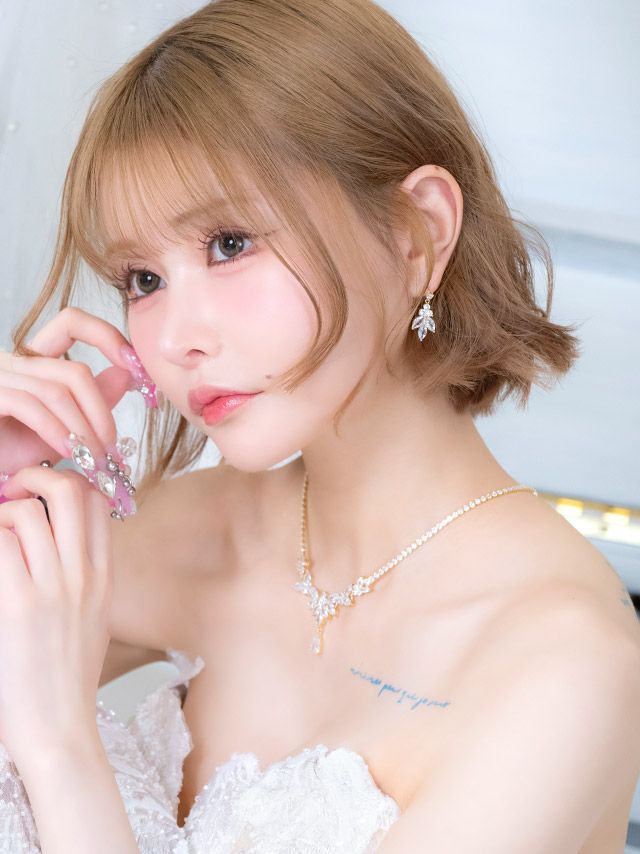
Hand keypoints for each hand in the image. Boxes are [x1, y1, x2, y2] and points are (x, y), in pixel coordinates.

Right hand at [0, 306, 134, 477]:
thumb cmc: (13, 453)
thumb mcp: (64, 428)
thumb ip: (92, 401)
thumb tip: (126, 373)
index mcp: (34, 360)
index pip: (71, 323)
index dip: (106, 335)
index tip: (135, 365)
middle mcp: (13, 361)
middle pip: (74, 371)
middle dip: (100, 412)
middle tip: (111, 447)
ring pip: (57, 392)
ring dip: (83, 430)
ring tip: (94, 459)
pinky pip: (31, 406)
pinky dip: (57, 431)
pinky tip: (70, 453)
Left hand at [0, 464, 112, 766]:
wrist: (58, 727)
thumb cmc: (67, 675)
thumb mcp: (94, 617)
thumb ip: (86, 574)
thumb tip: (61, 538)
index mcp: (103, 575)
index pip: (99, 500)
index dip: (71, 479)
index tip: (44, 490)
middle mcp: (83, 574)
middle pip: (70, 490)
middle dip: (36, 477)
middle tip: (14, 492)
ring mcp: (52, 588)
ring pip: (26, 511)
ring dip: (0, 513)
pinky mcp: (17, 605)